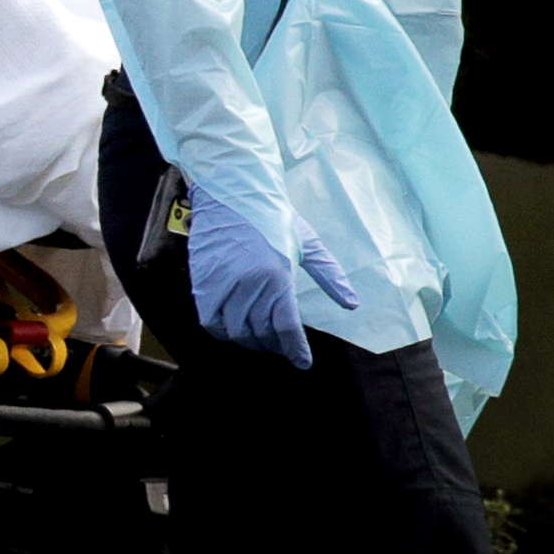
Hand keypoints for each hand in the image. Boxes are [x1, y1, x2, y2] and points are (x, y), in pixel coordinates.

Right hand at [184, 186, 358, 367]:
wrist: (234, 190)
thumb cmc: (273, 215)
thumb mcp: (309, 244)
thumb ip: (330, 276)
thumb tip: (351, 304)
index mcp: (278, 277)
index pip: (287, 328)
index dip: (296, 350)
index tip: (302, 362)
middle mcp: (250, 284)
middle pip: (262, 333)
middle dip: (274, 345)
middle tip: (279, 344)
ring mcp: (223, 284)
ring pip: (236, 331)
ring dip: (249, 340)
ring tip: (257, 336)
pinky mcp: (203, 282)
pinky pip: (210, 321)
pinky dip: (221, 330)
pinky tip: (232, 326)